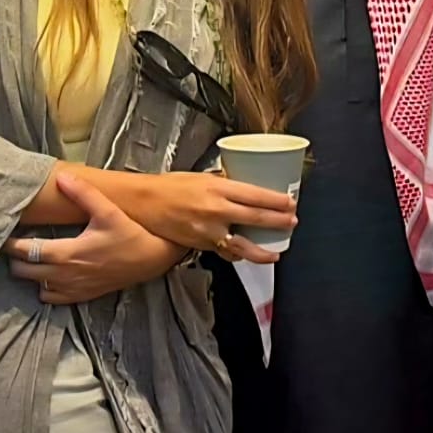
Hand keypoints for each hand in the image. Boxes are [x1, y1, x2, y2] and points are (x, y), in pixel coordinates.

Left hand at [5, 173, 190, 303]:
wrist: (152, 260)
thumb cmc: (130, 234)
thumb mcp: (108, 211)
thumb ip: (83, 194)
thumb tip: (62, 177)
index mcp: (66, 253)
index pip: (24, 251)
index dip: (10, 242)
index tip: (5, 232)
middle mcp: (63, 274)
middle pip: (21, 271)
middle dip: (15, 258)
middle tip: (17, 243)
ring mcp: (71, 288)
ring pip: (33, 285)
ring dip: (29, 273)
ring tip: (31, 258)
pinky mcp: (80, 296)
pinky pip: (49, 298)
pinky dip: (44, 287)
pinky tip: (50, 274)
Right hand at [124, 169, 294, 255]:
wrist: (141, 202)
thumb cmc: (169, 186)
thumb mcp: (202, 176)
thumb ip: (225, 184)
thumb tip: (246, 189)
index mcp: (218, 188)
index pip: (256, 195)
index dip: (277, 201)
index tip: (291, 203)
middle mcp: (215, 209)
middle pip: (256, 218)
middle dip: (278, 222)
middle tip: (292, 222)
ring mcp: (207, 230)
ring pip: (242, 244)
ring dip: (262, 250)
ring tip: (276, 253)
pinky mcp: (199, 244)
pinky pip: (224, 252)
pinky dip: (237, 255)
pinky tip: (247, 256)